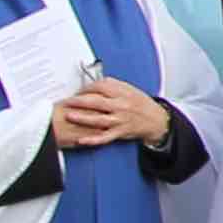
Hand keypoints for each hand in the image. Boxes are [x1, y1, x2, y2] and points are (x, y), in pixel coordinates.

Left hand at [52, 76, 168, 150]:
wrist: (156, 119)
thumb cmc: (141, 104)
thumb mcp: (130, 89)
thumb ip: (114, 85)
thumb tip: (95, 82)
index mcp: (123, 93)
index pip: (101, 86)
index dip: (87, 88)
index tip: (78, 91)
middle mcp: (121, 106)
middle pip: (97, 102)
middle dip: (79, 101)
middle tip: (67, 101)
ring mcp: (120, 120)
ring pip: (98, 120)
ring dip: (82, 118)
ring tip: (69, 116)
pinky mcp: (120, 133)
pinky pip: (104, 137)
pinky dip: (92, 140)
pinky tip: (81, 140)